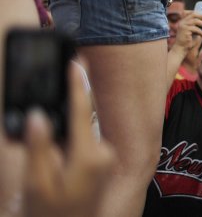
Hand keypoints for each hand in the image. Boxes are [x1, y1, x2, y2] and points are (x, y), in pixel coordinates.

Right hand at [23, 64, 114, 216]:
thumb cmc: (51, 214)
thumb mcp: (37, 183)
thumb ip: (39, 147)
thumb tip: (38, 115)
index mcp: (89, 156)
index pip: (81, 111)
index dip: (77, 85)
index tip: (77, 61)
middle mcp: (103, 154)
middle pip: (84, 115)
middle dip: (76, 92)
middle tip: (69, 65)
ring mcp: (104, 158)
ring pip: (84, 125)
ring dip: (73, 109)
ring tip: (62, 88)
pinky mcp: (100, 162)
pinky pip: (83, 136)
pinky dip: (72, 125)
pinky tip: (60, 118)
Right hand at [172, 10, 201, 54]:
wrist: (181, 49)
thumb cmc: (189, 42)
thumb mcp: (195, 32)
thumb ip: (199, 27)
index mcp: (184, 21)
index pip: (191, 13)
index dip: (199, 13)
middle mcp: (182, 22)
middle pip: (193, 14)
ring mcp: (182, 25)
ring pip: (196, 21)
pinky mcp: (184, 29)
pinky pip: (196, 29)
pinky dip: (201, 32)